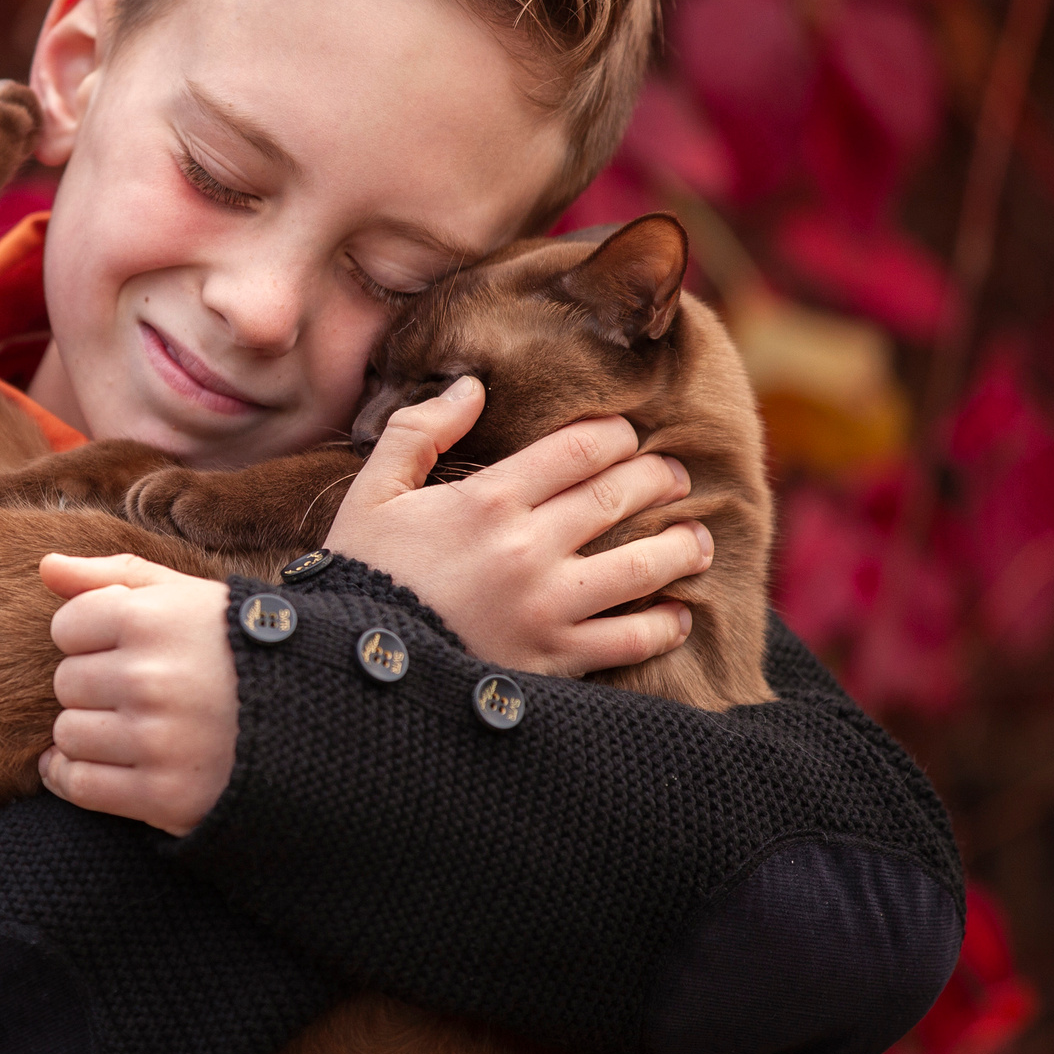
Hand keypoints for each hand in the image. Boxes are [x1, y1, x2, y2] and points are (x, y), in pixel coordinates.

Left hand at [35, 553, 237, 836]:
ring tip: (131, 726)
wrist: (322, 725)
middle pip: (66, 682)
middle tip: (136, 690)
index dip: (90, 635)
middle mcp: (151, 678)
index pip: (68, 625)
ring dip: (89, 733)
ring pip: (68, 735)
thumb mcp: (190, 596)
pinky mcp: (163, 794)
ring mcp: (156, 740)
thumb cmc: (245, 651)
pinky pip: (81, 785)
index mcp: (155, 619)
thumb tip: (45, 566)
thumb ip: (114, 575)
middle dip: (93, 685)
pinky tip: (101, 763)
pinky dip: (75, 778)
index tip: (123, 646)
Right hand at [324, 376, 712, 675]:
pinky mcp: (554, 660)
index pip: (580, 448)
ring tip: (699, 540)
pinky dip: (665, 625)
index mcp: (487, 500)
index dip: (616, 434)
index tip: (629, 436)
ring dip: (683, 547)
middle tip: (676, 478)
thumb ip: (418, 431)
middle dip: (659, 479)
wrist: (355, 665)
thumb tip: (472, 387)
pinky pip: (631, 640)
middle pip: (620, 497)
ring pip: (643, 566)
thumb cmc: (360, 574)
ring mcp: (547, 606)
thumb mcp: (372, 492)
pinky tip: (678, 614)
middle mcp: (527, 547)